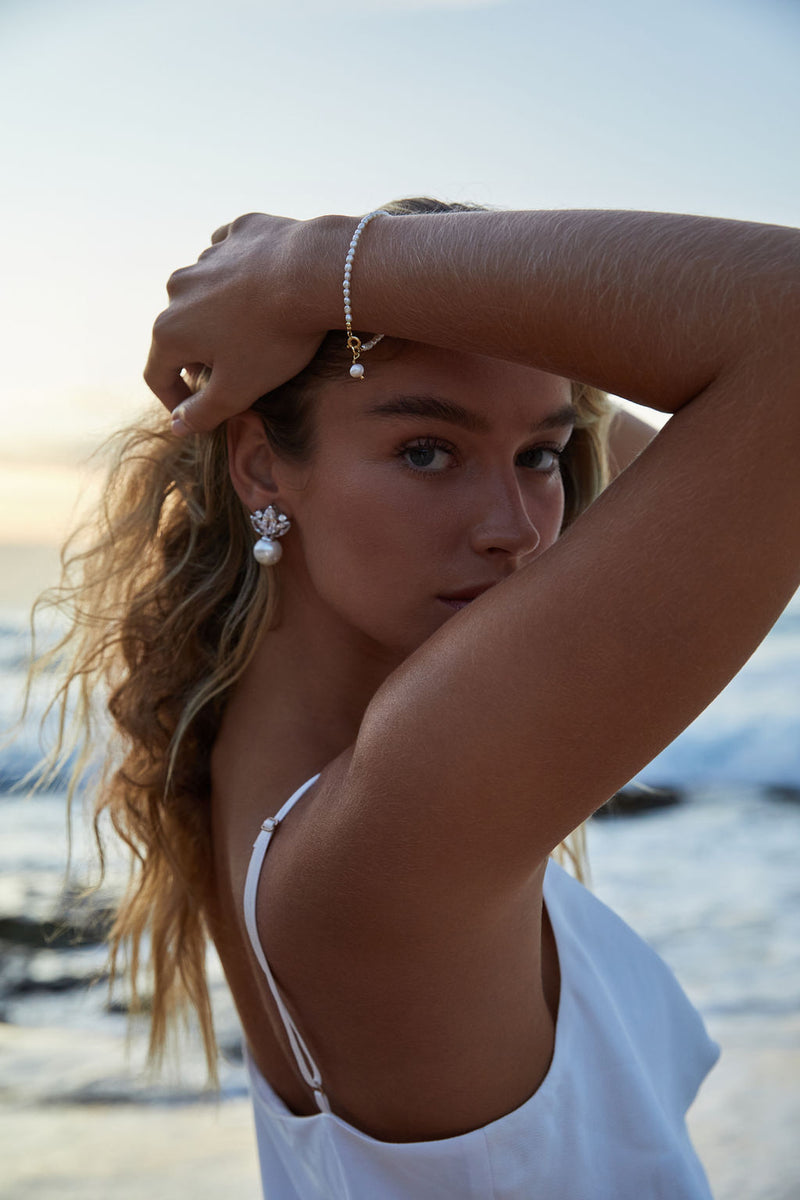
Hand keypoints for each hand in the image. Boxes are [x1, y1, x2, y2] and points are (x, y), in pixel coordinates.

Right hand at [143, 213, 337, 432]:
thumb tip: (176, 426)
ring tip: (255, 329)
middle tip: (232, 371)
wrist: (313, 273)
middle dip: (200, 355)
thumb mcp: (239, 389)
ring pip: (205, 293)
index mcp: (170, 330)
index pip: (157, 374)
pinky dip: (241, 275)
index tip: (191, 411)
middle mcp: (177, 289)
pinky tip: (265, 286)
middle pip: (180, 332)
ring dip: (221, 314)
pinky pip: (231, 258)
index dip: (173, 399)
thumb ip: (203, 412)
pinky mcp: (238, 232)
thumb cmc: (274, 339)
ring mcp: (207, 256)